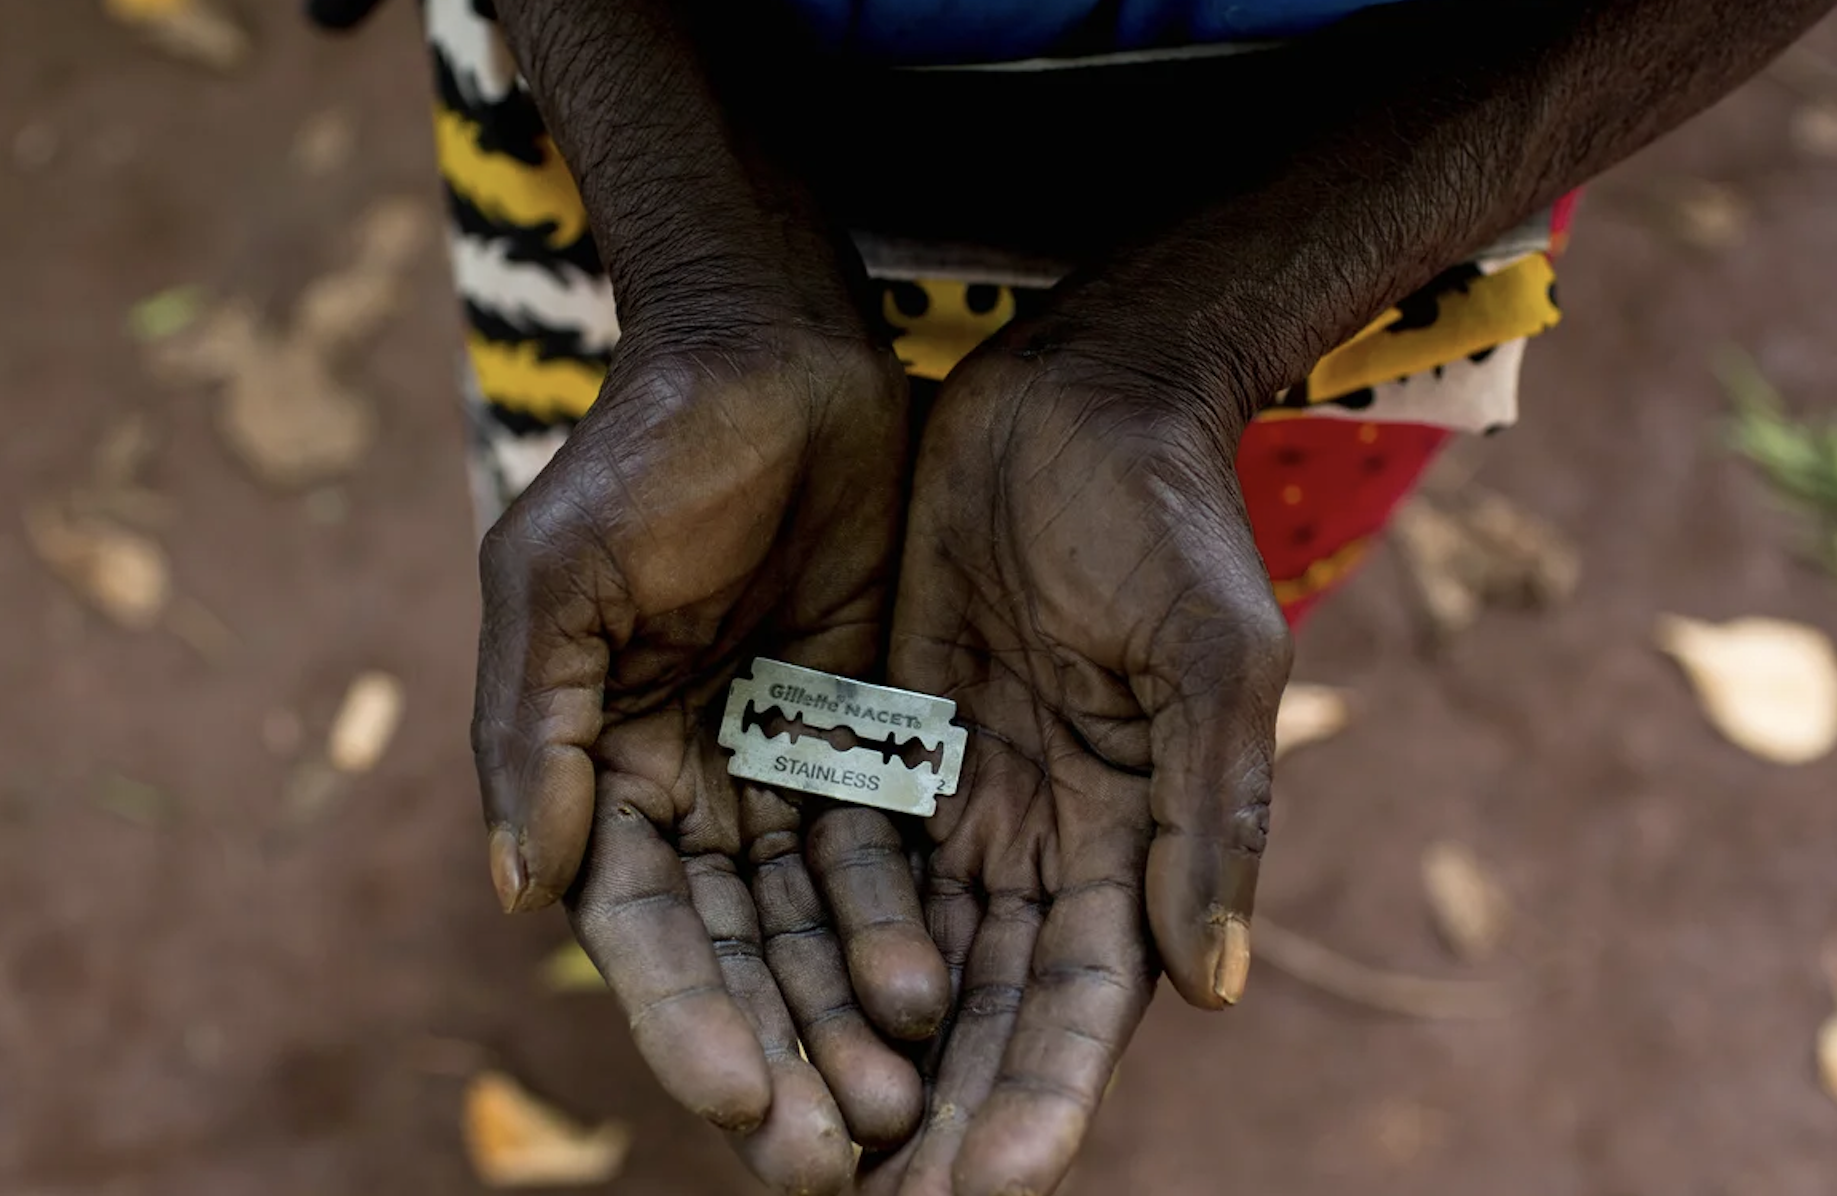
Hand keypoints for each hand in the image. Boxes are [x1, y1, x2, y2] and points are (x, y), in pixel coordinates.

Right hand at [473, 323, 949, 1190]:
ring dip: (842, 1020)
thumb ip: (529, 729)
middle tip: (829, 1162)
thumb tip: (519, 893)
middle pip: (732, 954)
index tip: (734, 1102)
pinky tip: (936, 997)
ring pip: (813, 927)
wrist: (774, 353)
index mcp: (599, 767)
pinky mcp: (869, 738)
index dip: (683, 1016)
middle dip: (774, 1055)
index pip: (641, 925)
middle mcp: (689, 789)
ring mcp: (781, 769)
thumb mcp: (558, 575)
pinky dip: (900, 929)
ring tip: (896, 1112)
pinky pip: (886, 856)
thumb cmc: (647, 453)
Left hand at [870, 345, 1290, 1194]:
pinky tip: (765, 1013)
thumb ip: (1213, 816)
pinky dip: (810, 940)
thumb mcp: (1211, 656)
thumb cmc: (1169, 519)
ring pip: (901, 957)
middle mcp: (1043, 841)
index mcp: (1133, 839)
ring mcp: (962, 796)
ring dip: (859, 1054)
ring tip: (804, 1150)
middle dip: (936, 1114)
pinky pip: (839, 861)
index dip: (1035, 1103)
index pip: (1080, 1005)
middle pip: (983, 1011)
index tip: (980, 1195)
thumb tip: (1212, 991)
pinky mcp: (886, 740)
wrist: (1081, 397)